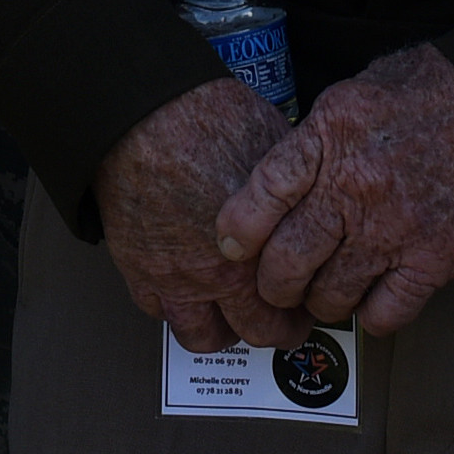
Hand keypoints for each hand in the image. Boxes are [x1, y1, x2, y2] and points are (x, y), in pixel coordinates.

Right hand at [95, 77, 302, 352]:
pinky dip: (172, 307)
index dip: (310, 303)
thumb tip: (316, 197)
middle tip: (282, 320)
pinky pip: (156, 313)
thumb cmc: (210, 122)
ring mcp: (176, 279)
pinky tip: (185, 290)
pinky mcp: (138, 270)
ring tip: (232, 317)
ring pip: (203, 338)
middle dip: (275, 329)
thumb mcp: (278, 149)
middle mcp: (221, 276)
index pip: (300, 305)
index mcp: (264, 251)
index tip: (312, 295)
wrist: (146, 116)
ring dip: (222, 330)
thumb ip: (296, 191)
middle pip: (258, 332)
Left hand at [217, 44, 453, 336]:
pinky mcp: (433, 261)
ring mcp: (394, 230)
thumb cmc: (431, 91)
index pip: (263, 193)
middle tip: (276, 282)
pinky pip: (384, 314)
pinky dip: (370, 316)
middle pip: (288, 261)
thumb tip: (273, 183)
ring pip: (330, 296)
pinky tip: (370, 300)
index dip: (239, 228)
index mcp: (331, 138)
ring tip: (324, 290)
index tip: (231, 243)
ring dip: (320, 301)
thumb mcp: (352, 94)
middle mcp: (356, 189)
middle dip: (272, 282)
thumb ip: (312, 140)